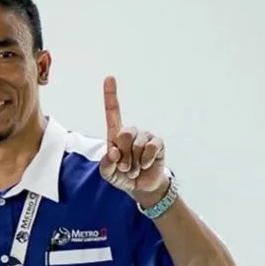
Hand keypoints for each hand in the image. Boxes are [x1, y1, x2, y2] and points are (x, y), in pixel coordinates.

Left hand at [98, 76, 169, 201]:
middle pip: (123, 133)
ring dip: (133, 161)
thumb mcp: (108, 173)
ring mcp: (145, 137)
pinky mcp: (158, 143)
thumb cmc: (122, 176)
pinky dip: (145, 160)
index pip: (112, 112)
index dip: (110, 95)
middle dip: (122, 155)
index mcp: (115, 135)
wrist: (141, 187)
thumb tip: (113, 152)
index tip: (109, 77)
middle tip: (125, 166)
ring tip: (134, 168)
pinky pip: (150, 148)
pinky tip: (145, 165)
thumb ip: (106, 164)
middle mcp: (131, 132)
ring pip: (136, 144)